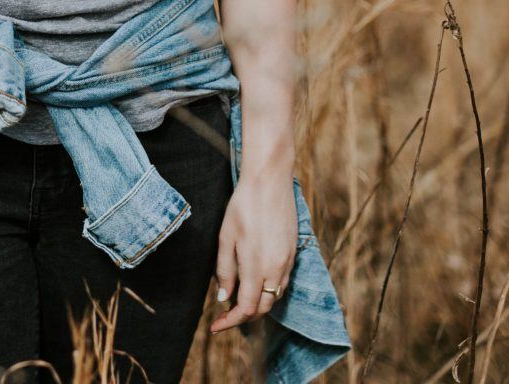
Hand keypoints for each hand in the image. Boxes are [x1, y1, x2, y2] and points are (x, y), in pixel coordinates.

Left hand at [209, 169, 296, 333]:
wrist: (270, 182)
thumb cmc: (243, 207)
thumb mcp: (226, 238)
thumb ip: (224, 271)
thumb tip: (223, 298)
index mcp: (257, 266)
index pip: (246, 308)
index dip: (230, 321)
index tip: (215, 326)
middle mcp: (276, 269)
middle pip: (262, 308)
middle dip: (243, 317)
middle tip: (224, 316)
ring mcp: (287, 262)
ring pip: (274, 297)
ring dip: (256, 305)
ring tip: (236, 303)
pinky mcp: (293, 253)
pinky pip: (282, 283)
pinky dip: (268, 291)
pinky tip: (254, 285)